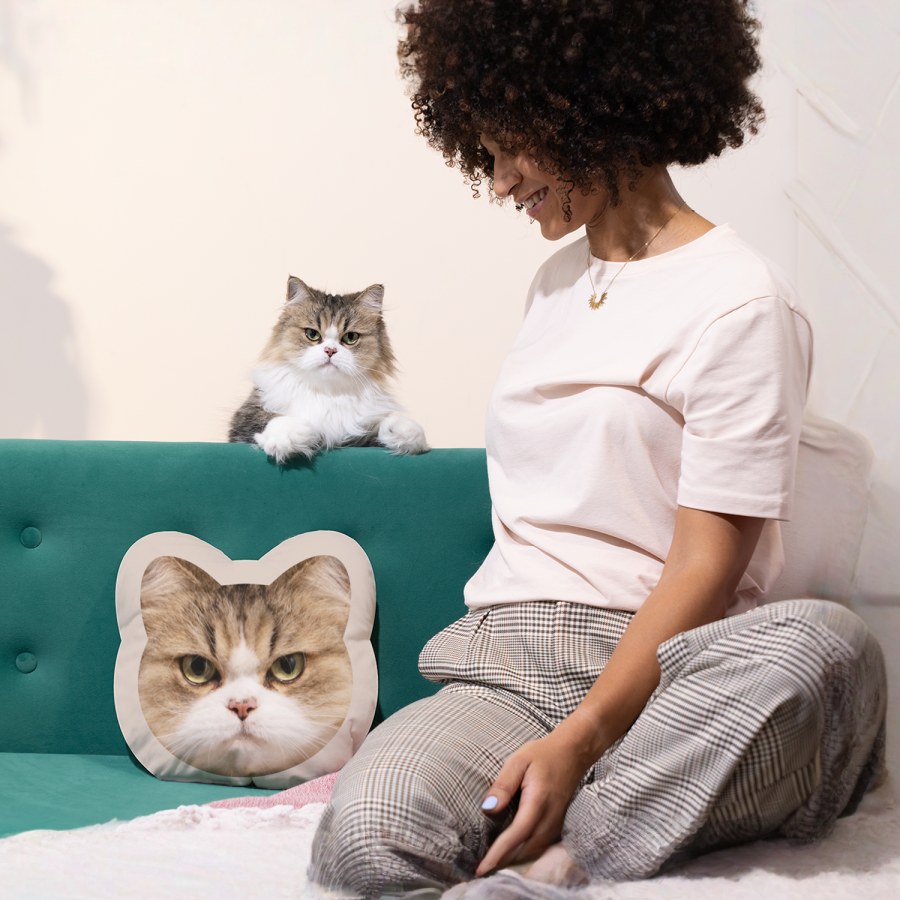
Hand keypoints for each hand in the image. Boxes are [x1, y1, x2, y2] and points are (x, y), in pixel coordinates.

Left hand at [476, 730, 590, 876]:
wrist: (572, 753)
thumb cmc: (542, 755)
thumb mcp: (518, 761)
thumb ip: (503, 785)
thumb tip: (488, 809)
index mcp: (538, 802)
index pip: (516, 835)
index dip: (498, 854)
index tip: (481, 868)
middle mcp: (550, 818)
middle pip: (524, 850)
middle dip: (502, 863)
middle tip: (479, 870)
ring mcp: (556, 824)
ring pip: (532, 852)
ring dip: (512, 861)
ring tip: (491, 865)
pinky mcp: (557, 826)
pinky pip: (539, 847)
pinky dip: (523, 854)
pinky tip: (509, 854)